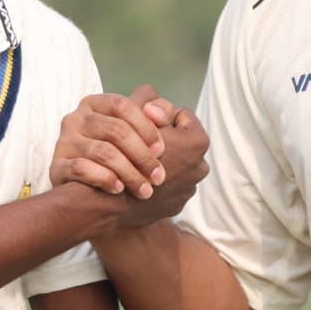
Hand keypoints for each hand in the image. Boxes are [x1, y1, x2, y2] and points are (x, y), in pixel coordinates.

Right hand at [52, 85, 178, 198]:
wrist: (86, 188)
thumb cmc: (120, 152)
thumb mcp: (137, 128)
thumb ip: (156, 113)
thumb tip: (157, 113)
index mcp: (95, 103)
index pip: (123, 106)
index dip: (146, 127)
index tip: (162, 151)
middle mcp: (76, 118)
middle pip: (116, 131)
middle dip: (142, 156)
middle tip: (158, 177)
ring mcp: (64, 142)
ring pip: (103, 152)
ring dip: (129, 173)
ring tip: (145, 190)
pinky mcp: (56, 166)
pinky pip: (81, 169)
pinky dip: (104, 178)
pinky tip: (119, 189)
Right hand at [109, 109, 209, 229]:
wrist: (110, 202)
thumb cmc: (122, 154)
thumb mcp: (134, 118)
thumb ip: (150, 104)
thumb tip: (155, 105)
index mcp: (196, 141)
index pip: (182, 116)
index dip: (160, 117)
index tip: (146, 122)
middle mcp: (200, 165)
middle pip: (182, 142)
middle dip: (165, 140)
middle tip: (142, 141)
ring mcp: (190, 187)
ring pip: (176, 164)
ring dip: (162, 161)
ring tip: (140, 160)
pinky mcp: (178, 204)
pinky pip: (169, 185)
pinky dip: (157, 180)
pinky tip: (139, 178)